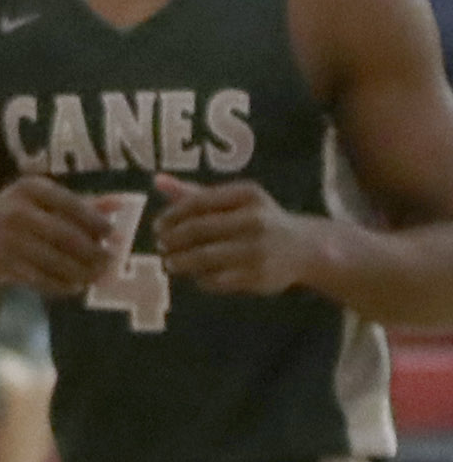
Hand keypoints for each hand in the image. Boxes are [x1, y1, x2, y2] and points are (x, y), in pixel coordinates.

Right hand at [0, 177, 111, 299]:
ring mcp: (7, 239)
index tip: (113, 233)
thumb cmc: (11, 218)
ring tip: (96, 276)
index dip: (95, 220)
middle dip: (92, 251)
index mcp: (28, 188)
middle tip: (110, 261)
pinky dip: (62, 284)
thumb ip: (78, 203)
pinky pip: (42, 278)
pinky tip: (75, 285)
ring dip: (81, 272)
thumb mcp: (38, 203)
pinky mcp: (2, 265)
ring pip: (55, 260)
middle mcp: (16, 209)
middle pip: (65, 235)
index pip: (70, 203)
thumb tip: (120, 204)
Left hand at [154, 178, 318, 296]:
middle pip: (201, 229)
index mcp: (246, 195)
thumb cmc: (260, 219)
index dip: (173, 215)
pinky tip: (194, 276)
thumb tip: (157, 181)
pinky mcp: (259, 277)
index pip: (199, 202)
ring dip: (183, 261)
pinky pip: (220, 280)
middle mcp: (254, 220)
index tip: (157, 225)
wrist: (304, 249)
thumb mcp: (235, 200)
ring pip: (208, 257)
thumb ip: (196, 193)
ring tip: (169, 263)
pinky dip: (202, 279)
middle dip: (175, 239)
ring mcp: (258, 250)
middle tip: (160, 246)